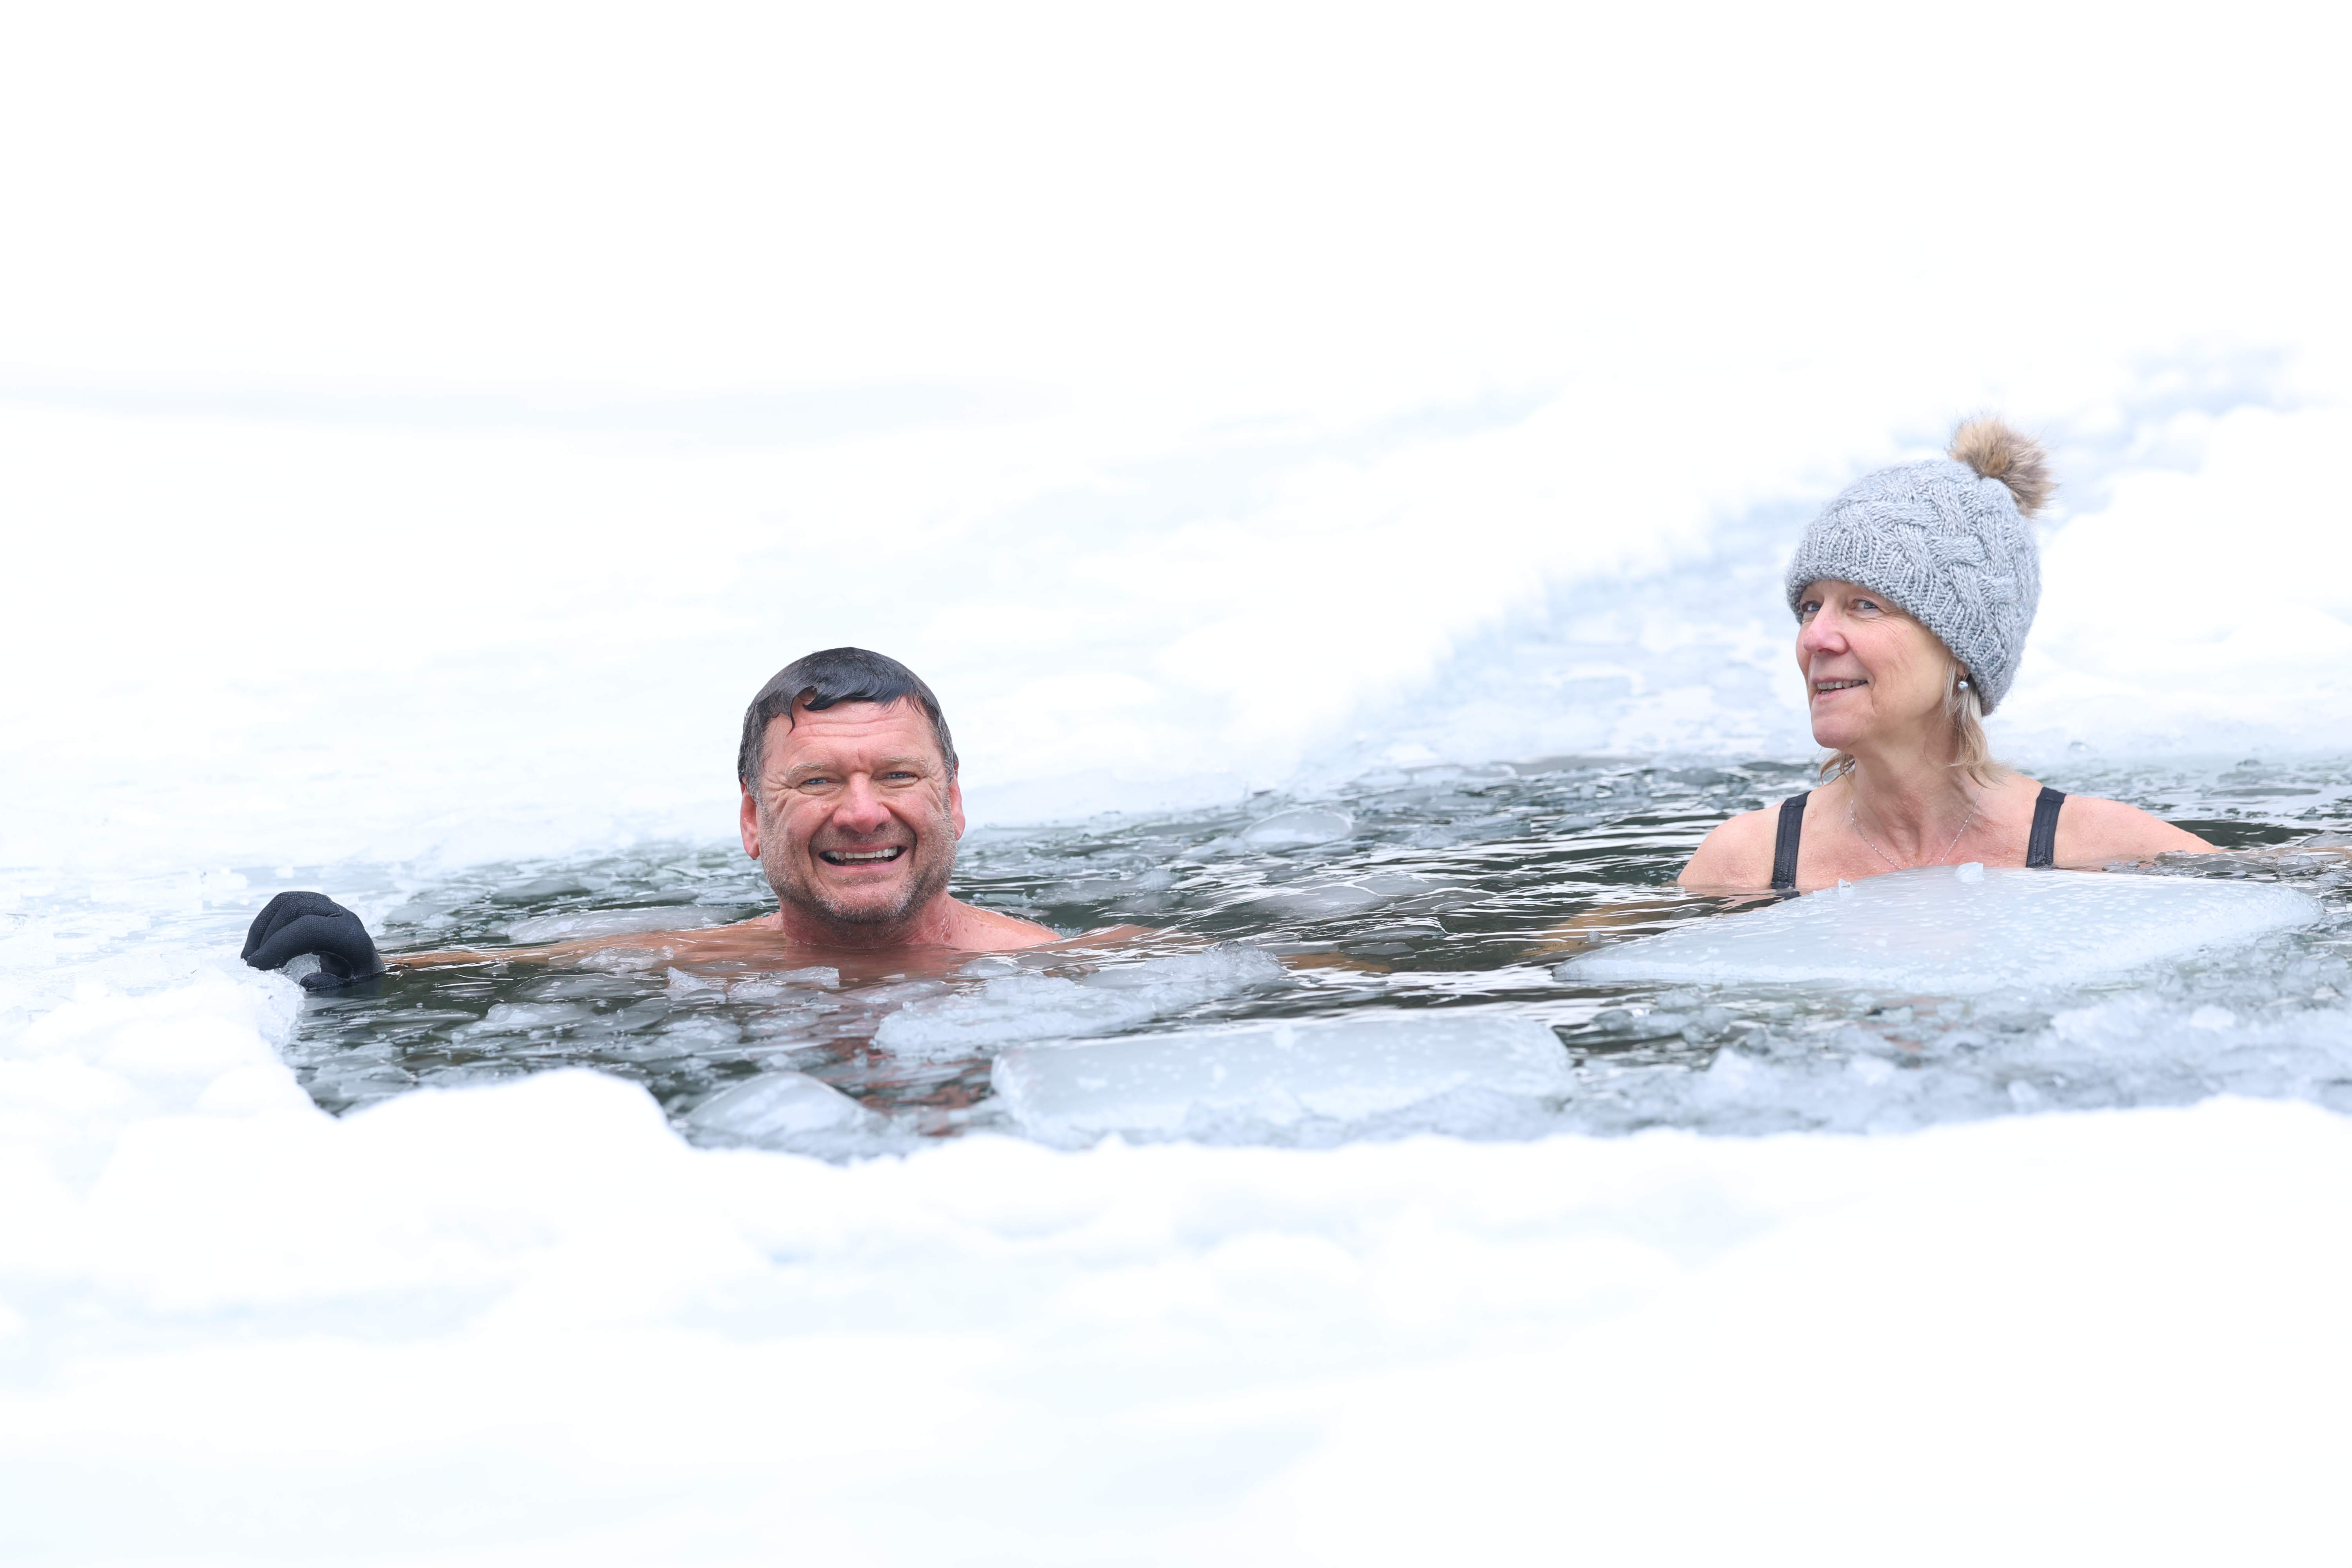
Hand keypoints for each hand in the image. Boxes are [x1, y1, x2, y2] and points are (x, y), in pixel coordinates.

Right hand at [241, 892, 384, 988]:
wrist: (368, 967)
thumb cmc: (358, 982)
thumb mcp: (352, 990)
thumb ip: (331, 987)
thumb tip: (306, 980)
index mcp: (352, 936)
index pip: (309, 928)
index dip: (278, 944)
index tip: (257, 966)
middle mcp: (342, 916)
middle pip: (295, 908)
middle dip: (268, 934)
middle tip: (252, 964)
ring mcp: (330, 907)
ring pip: (287, 901)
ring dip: (263, 926)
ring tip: (250, 955)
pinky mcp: (317, 906)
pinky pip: (286, 904)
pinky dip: (267, 921)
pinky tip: (258, 945)